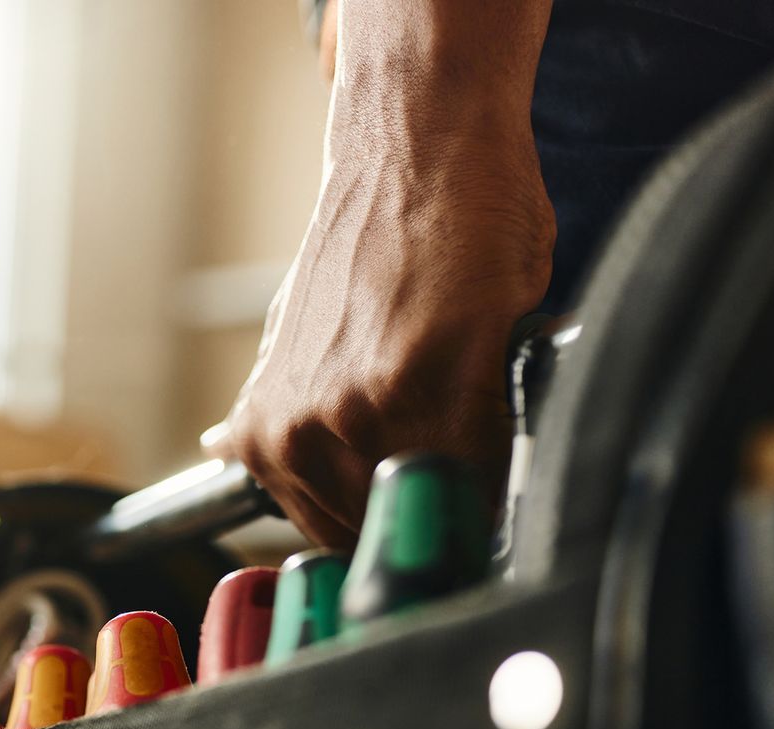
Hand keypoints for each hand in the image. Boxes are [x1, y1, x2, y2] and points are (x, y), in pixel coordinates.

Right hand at [220, 5, 554, 547]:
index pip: (452, 521)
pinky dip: (305, 478)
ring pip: (330, 522)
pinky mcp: (256, 408)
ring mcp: (289, 418)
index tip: (477, 525)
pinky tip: (335, 449)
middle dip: (411, 525)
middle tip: (434, 499)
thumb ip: (491, 433)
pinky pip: (278, 486)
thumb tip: (475, 510)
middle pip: (384, 533)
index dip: (471, 529)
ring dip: (357, 509)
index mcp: (425, 403)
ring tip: (388, 467)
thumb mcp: (517, 336)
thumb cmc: (479, 222)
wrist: (410, 149)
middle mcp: (346, 417)